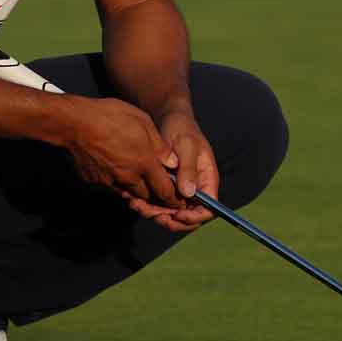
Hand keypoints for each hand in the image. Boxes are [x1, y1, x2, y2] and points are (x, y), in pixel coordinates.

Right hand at [67, 97, 181, 210]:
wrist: (72, 123)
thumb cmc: (108, 116)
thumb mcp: (142, 121)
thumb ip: (160, 145)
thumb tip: (172, 162)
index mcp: (143, 162)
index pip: (164, 190)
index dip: (174, 199)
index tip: (178, 202)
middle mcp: (128, 177)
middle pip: (147, 196)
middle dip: (155, 196)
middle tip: (159, 191)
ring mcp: (109, 181)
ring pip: (128, 192)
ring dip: (136, 189)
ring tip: (136, 177)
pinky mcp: (93, 181)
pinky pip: (110, 185)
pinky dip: (116, 181)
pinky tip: (113, 166)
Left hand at [128, 109, 220, 233]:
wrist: (167, 119)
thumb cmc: (181, 128)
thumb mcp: (186, 145)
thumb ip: (188, 168)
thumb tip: (188, 194)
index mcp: (207, 180)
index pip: (209, 209)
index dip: (194, 217)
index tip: (177, 214)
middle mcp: (195, 189)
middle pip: (188, 218)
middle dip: (170, 220)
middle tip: (151, 214)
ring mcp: (180, 190)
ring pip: (170, 214)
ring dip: (155, 215)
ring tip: (137, 205)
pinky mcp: (165, 188)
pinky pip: (158, 204)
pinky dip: (147, 206)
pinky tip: (132, 199)